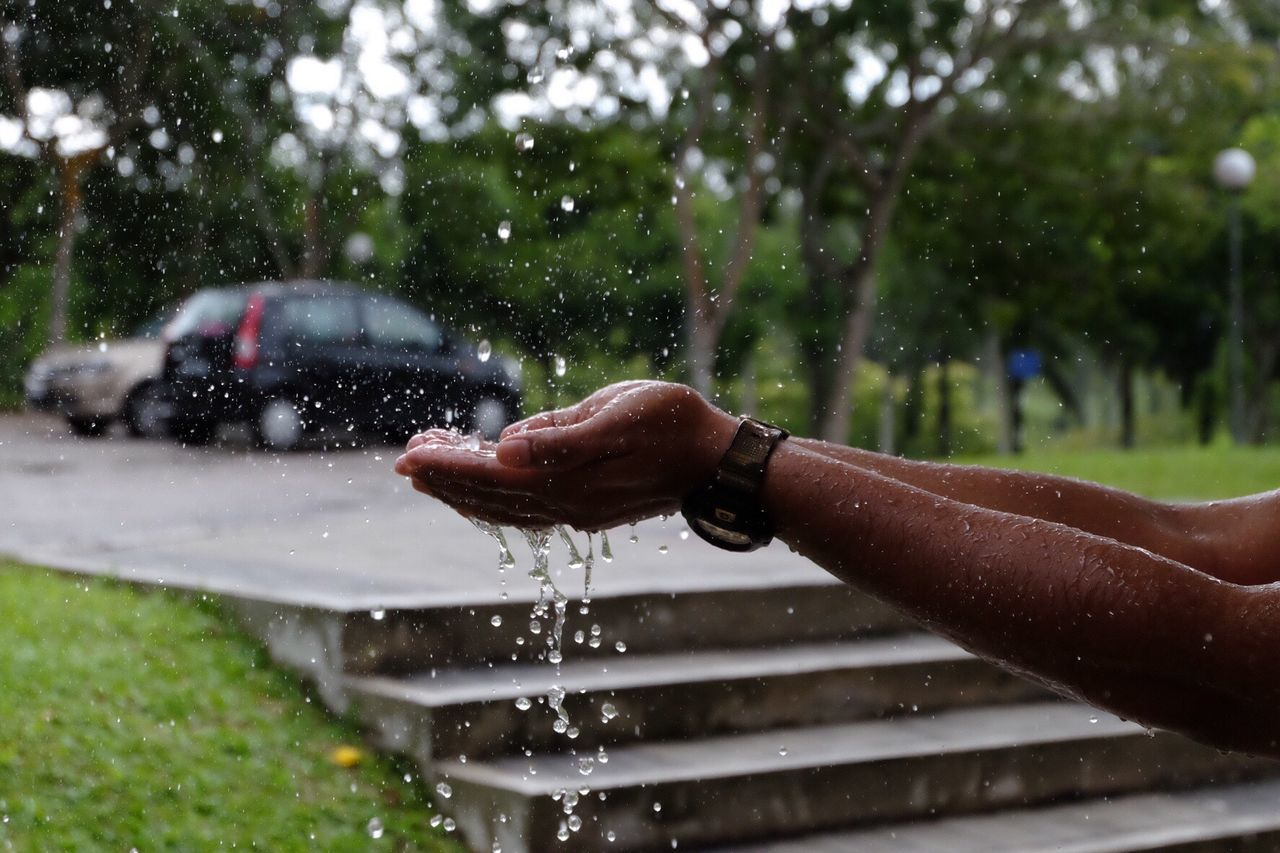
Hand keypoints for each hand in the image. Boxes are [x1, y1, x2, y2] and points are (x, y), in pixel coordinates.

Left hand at [394, 381, 736, 529]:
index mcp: (568, 481)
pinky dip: (494, 498)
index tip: (409, 454)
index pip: (492, 476)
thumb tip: (503, 448)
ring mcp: (578, 509)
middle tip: (404, 460)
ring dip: (464, 488)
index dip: (449, 466)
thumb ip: (560, 438)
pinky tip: (482, 486)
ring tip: (430, 470)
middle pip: (490, 495)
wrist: (719, 460)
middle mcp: (567, 505)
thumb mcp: (617, 417)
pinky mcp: (587, 505)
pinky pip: (526, 508)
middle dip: (445, 477)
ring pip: (505, 505)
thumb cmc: (673, 425)